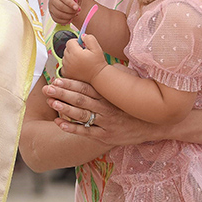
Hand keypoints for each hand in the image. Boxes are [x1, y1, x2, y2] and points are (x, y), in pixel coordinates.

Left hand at [43, 76, 158, 145]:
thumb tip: (110, 64)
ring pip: (82, 115)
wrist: (154, 126)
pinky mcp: (105, 136)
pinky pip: (86, 132)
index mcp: (110, 96)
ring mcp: (106, 123)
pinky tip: (59, 122)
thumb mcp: (131, 87)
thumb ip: (119, 77)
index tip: (58, 78)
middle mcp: (107, 109)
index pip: (88, 87)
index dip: (72, 82)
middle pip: (82, 99)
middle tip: (48, 88)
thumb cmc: (137, 105)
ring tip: (51, 102)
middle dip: (63, 93)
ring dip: (65, 108)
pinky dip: (72, 127)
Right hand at [49, 0, 83, 24]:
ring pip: (59, 14)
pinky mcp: (51, 13)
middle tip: (78, 10)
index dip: (70, 3)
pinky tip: (71, 18)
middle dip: (71, 10)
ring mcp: (51, 6)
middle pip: (61, 7)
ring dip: (69, 16)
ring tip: (75, 14)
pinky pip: (57, 20)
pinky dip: (65, 20)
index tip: (77, 7)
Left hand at [61, 33, 106, 84]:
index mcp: (75, 53)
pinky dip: (68, 65)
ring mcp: (66, 68)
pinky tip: (77, 66)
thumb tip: (82, 36)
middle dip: (73, 49)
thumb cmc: (98, 62)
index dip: (76, 42)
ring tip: (80, 60)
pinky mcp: (66, 73)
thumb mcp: (96, 48)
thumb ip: (89, 38)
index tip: (82, 46)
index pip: (70, 42)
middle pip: (66, 49)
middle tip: (82, 54)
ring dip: (70, 57)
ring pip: (65, 57)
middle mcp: (69, 60)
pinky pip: (64, 65)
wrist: (98, 76)